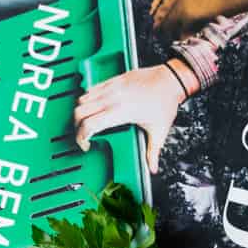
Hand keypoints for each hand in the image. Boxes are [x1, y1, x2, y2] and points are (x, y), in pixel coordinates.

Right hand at [73, 64, 189, 173]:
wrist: (169, 79)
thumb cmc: (165, 102)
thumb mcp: (159, 132)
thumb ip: (153, 152)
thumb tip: (152, 168)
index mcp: (120, 112)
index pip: (90, 125)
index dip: (82, 137)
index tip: (85, 145)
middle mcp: (111, 98)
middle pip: (80, 111)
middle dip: (77, 126)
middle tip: (84, 136)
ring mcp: (111, 87)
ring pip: (83, 99)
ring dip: (81, 112)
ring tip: (88, 123)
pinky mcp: (112, 80)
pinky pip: (91, 89)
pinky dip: (87, 100)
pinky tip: (94, 109)